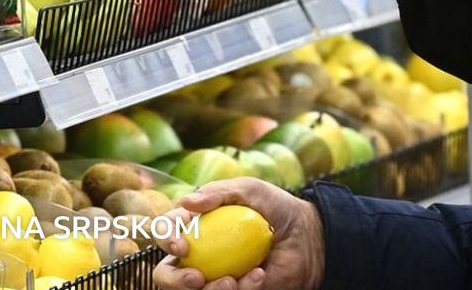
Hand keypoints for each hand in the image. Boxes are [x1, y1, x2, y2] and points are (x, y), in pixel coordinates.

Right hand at [152, 177, 324, 289]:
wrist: (307, 236)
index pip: (164, 232)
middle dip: (174, 280)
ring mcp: (213, 277)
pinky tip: (259, 275)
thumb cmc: (275, 208)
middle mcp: (197, 255)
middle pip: (164, 274)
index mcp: (194, 226)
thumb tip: (184, 202)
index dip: (164, 240)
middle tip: (196, 278)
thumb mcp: (249, 190)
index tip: (182, 245)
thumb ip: (217, 192)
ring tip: (233, 281)